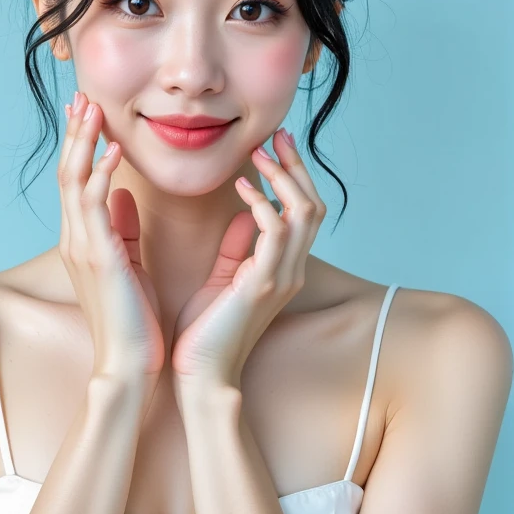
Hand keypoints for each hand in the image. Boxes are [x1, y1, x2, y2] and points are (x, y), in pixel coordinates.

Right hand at [58, 92, 164, 399]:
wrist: (129, 365)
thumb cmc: (133, 321)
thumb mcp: (128, 265)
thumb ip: (122, 229)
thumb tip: (121, 194)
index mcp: (84, 241)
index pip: (77, 181)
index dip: (82, 146)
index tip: (89, 113)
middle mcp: (75, 239)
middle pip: (69, 172)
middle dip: (76, 133)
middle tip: (81, 96)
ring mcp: (82, 246)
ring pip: (74, 180)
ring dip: (84, 141)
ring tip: (93, 108)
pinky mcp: (97, 256)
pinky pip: (93, 204)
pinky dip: (101, 172)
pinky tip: (115, 149)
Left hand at [170, 130, 326, 394]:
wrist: (201, 376)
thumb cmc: (205, 334)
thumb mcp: (224, 280)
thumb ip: (238, 248)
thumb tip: (244, 214)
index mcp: (281, 269)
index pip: (302, 213)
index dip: (293, 177)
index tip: (274, 147)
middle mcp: (290, 271)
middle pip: (313, 205)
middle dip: (296, 167)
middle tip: (276, 137)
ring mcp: (280, 278)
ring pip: (303, 212)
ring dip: (283, 178)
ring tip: (258, 155)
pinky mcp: (262, 284)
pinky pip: (276, 231)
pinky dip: (263, 203)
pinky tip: (242, 189)